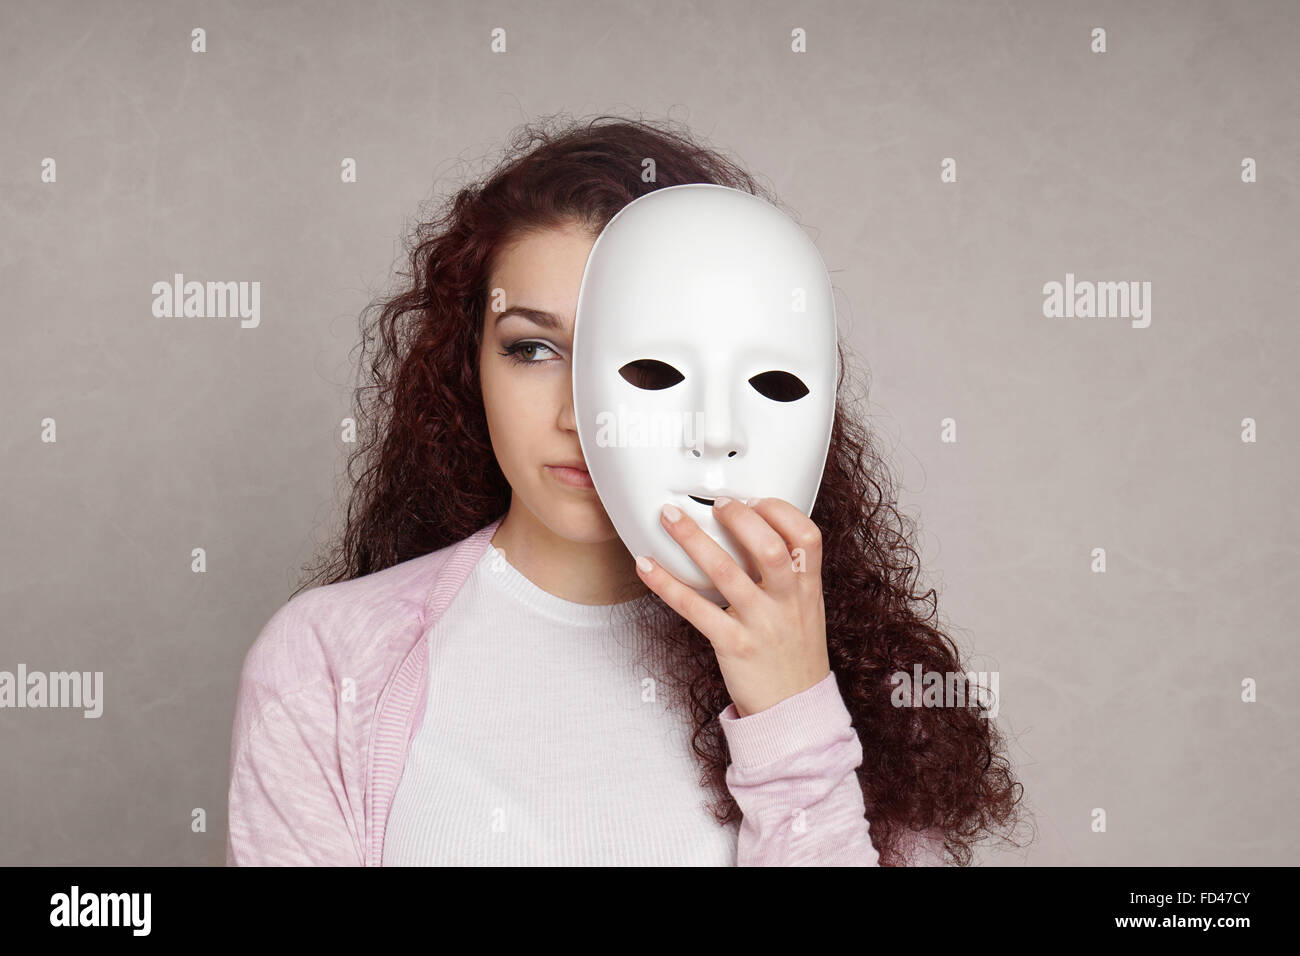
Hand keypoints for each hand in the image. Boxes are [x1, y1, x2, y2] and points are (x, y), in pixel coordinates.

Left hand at [633, 496, 830, 717]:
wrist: (795, 713)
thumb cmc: (794, 656)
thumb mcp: (805, 610)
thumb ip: (787, 575)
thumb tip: (756, 534)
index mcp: (807, 588)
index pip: (807, 536)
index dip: (781, 511)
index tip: (756, 498)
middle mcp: (787, 601)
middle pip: (767, 547)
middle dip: (738, 517)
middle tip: (715, 504)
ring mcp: (760, 624)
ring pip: (725, 572)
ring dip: (693, 540)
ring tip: (670, 518)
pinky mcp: (733, 645)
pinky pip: (695, 609)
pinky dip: (667, 584)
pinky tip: (647, 566)